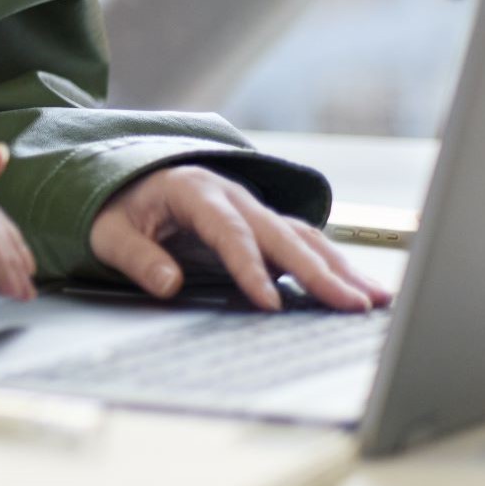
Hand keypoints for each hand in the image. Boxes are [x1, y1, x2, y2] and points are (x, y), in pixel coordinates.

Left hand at [91, 165, 391, 311]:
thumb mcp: (108, 231)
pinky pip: (304, 243)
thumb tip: (168, 285)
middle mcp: (233, 196)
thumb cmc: (116, 208)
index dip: (251, 268)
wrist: (122, 181)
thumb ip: (137, 257)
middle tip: (352, 304)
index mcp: (194, 191)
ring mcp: (253, 209)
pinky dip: (334, 265)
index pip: (229, 233)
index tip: (271, 303)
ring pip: (304, 237)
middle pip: (281, 234)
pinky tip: (360, 288)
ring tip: (376, 299)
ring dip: (340, 268)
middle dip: (319, 271)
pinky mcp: (263, 226)